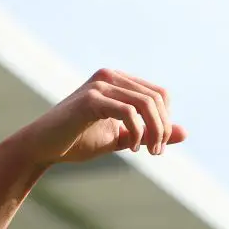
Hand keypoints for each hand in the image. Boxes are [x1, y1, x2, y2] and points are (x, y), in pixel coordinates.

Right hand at [11, 69, 187, 166]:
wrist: (42, 147)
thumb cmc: (78, 140)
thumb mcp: (123, 138)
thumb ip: (151, 133)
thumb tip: (185, 132)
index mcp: (118, 80)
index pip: (160, 94)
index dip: (166, 121)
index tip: (157, 146)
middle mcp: (110, 75)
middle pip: (157, 98)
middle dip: (162, 129)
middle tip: (155, 153)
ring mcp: (100, 84)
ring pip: (146, 104)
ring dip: (153, 132)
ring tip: (147, 152)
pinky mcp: (91, 98)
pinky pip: (128, 111)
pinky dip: (137, 132)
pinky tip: (131, 148)